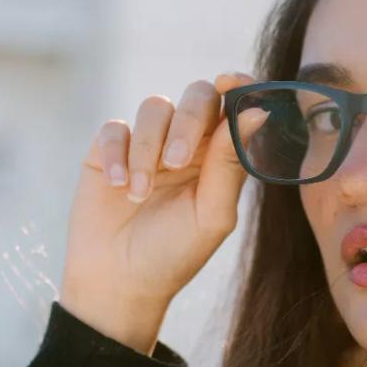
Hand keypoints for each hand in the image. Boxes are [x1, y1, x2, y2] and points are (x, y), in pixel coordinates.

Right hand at [58, 71, 261, 352]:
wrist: (118, 283)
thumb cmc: (172, 255)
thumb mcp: (210, 215)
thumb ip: (230, 163)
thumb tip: (259, 110)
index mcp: (218, 158)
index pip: (233, 107)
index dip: (238, 87)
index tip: (233, 83)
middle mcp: (185, 143)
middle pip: (196, 96)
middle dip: (188, 121)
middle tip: (176, 161)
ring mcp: (146, 144)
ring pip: (154, 107)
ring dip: (148, 149)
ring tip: (139, 192)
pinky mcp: (107, 151)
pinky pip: (114, 128)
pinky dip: (117, 153)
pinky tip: (118, 186)